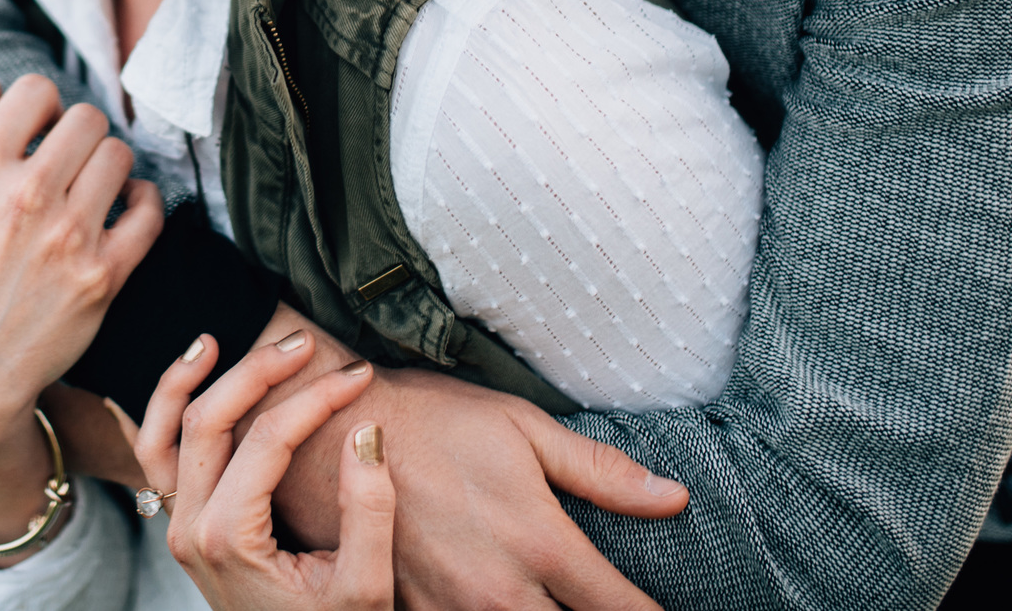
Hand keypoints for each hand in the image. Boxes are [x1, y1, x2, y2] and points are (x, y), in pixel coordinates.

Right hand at [0, 75, 162, 537]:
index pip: (36, 89)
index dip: (40, 106)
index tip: (38, 132)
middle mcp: (25, 194)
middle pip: (86, 118)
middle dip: (80, 133)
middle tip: (70, 161)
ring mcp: (68, 235)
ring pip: (120, 156)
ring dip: (110, 165)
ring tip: (95, 187)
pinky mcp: (104, 275)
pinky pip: (150, 210)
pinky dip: (144, 202)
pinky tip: (124, 211)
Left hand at [133, 332, 392, 610]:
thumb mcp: (365, 588)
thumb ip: (368, 512)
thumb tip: (366, 431)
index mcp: (229, 538)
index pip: (268, 439)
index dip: (316, 398)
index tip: (360, 375)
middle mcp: (191, 530)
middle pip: (207, 420)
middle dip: (259, 372)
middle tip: (307, 343)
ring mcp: (179, 527)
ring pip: (166, 431)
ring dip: (193, 380)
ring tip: (223, 339)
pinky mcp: (184, 525)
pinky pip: (156, 456)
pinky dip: (166, 407)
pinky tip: (197, 369)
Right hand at [249, 325, 684, 610]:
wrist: (337, 430)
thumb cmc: (434, 419)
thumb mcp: (524, 428)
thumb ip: (600, 471)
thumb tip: (674, 498)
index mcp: (540, 543)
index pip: (620, 610)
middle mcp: (500, 592)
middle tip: (598, 603)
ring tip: (549, 600)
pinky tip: (497, 602)